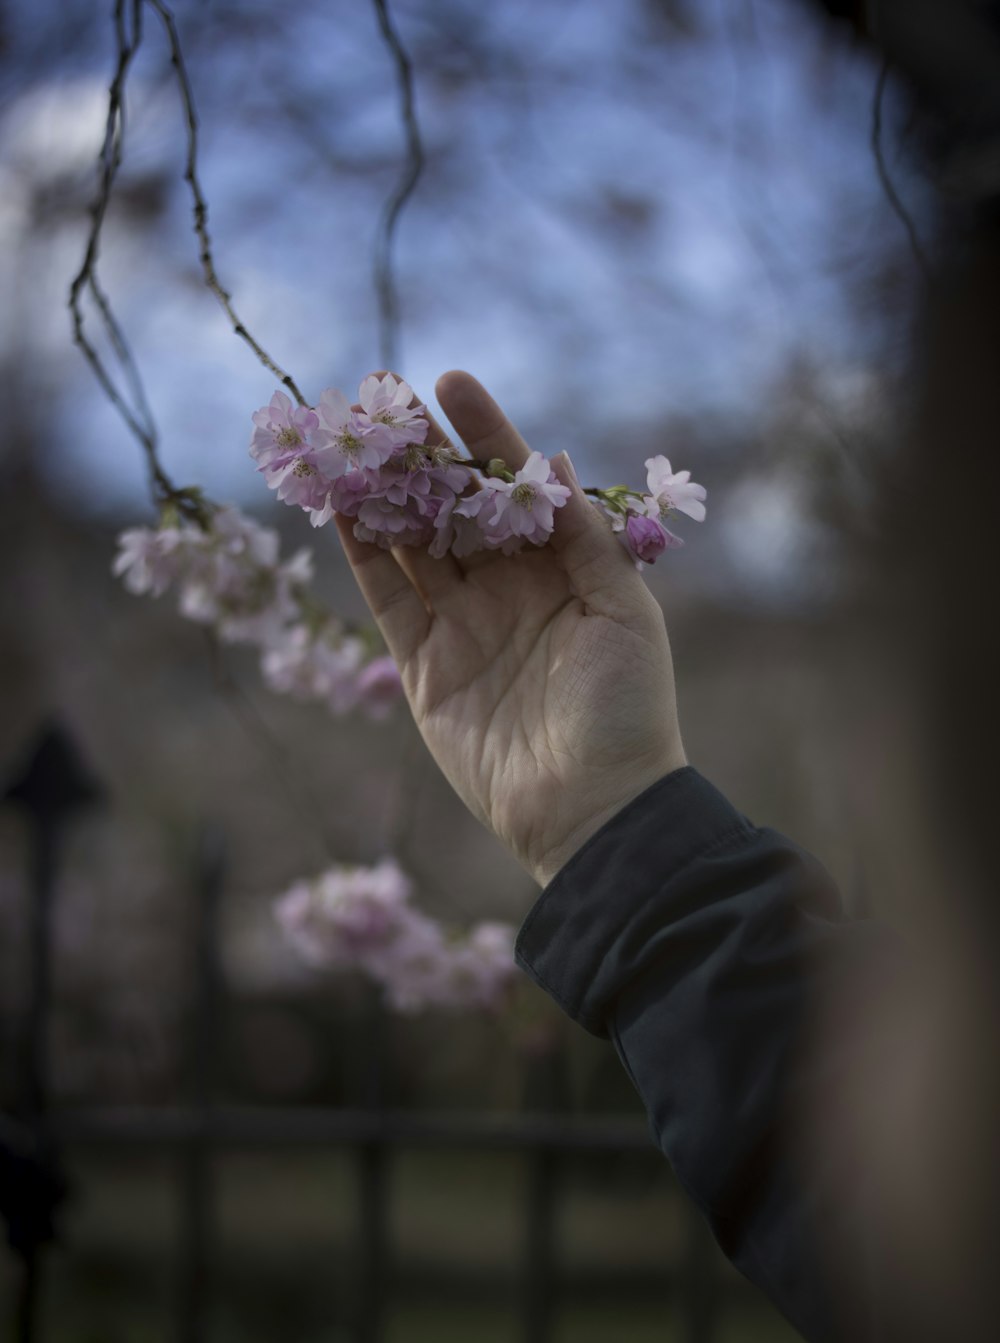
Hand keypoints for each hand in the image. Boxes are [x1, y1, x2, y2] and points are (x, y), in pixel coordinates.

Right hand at [336, 371, 685, 886]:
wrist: (593, 809)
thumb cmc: (627, 708)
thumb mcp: (623, 613)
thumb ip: (585, 537)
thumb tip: (553, 457)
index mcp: (562, 567)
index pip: (514, 484)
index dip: (483, 433)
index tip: (448, 381)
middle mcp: (508, 587)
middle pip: (453, 506)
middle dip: (418, 454)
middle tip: (377, 397)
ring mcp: (462, 625)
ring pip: (413, 543)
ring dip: (381, 493)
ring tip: (347, 441)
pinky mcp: (424, 666)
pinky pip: (387, 599)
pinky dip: (362, 556)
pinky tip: (339, 510)